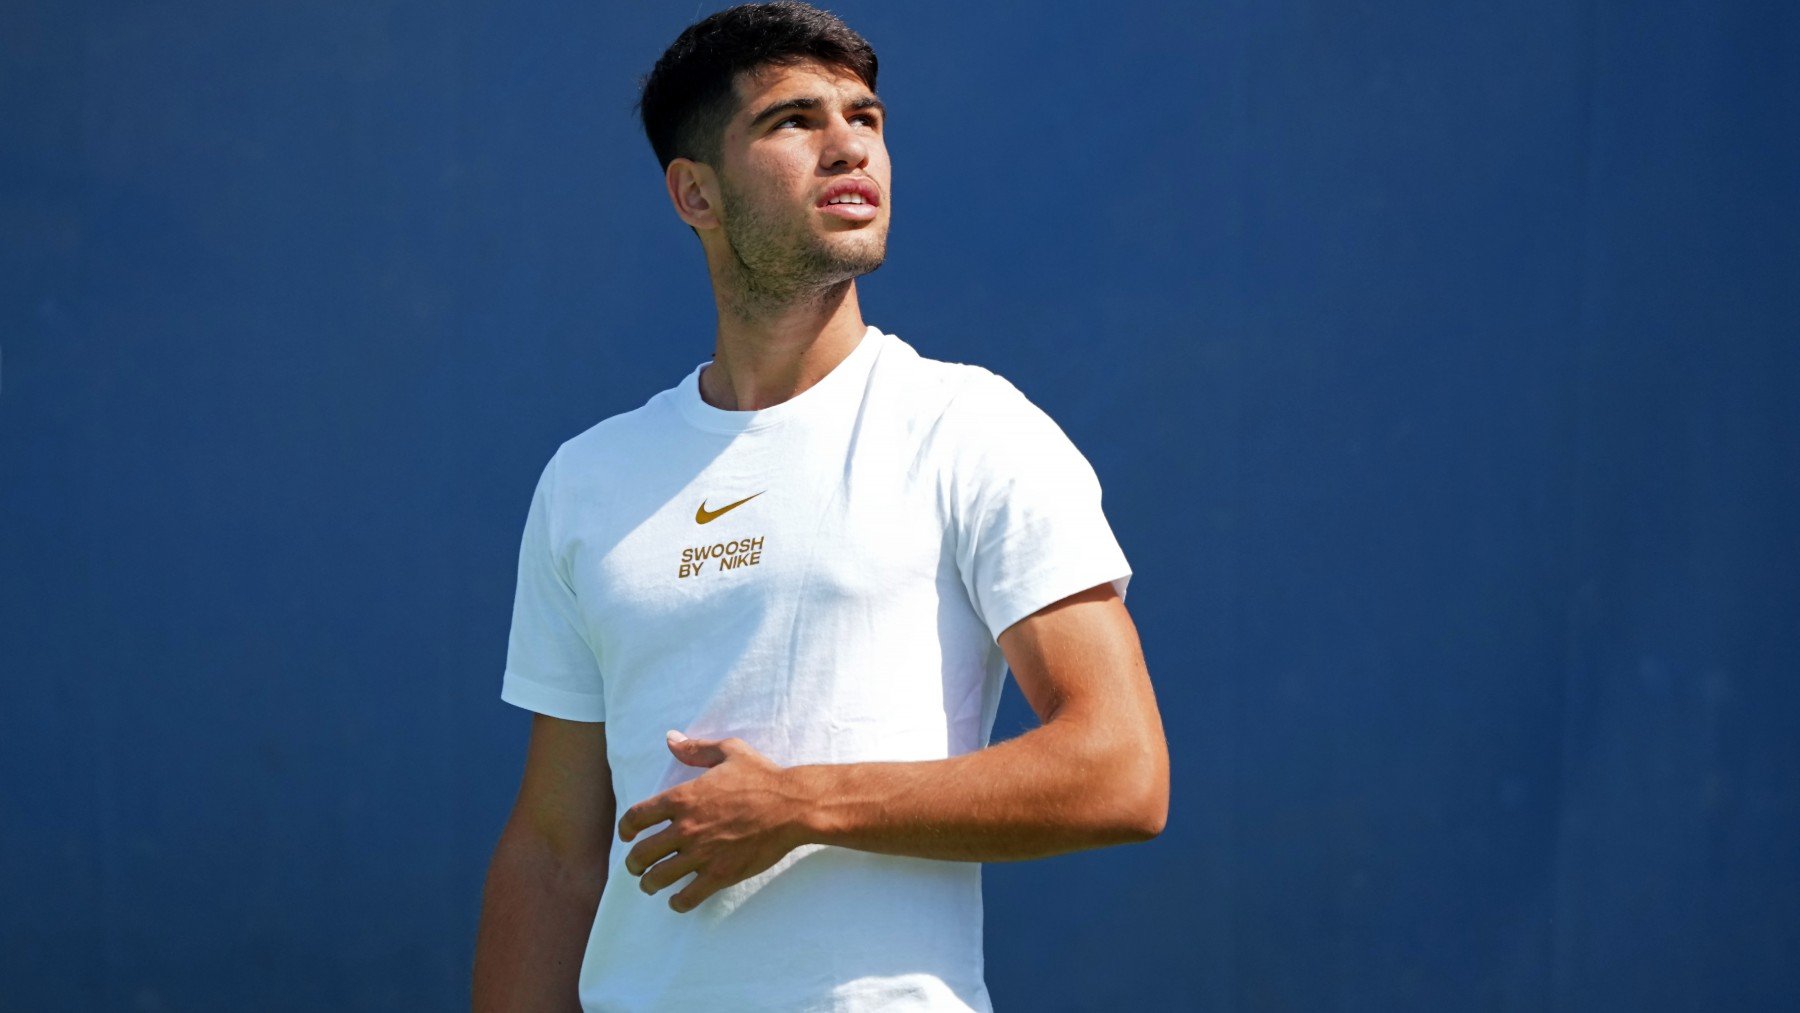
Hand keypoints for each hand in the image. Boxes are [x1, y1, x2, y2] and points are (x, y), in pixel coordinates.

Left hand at [617, 731, 808, 912]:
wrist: (793, 806)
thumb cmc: (762, 777)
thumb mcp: (729, 751)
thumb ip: (695, 749)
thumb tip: (670, 739)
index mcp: (683, 798)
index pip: (636, 817)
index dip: (625, 828)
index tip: (626, 835)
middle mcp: (685, 828)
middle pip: (641, 853)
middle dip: (633, 863)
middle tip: (635, 866)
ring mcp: (702, 854)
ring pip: (658, 878)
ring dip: (649, 884)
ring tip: (650, 884)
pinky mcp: (720, 875)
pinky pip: (688, 897)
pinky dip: (677, 902)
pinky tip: (677, 900)